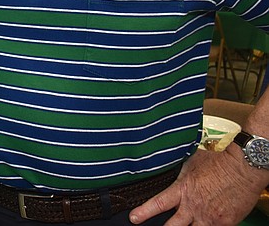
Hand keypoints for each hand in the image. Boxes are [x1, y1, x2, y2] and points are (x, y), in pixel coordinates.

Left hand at [129, 148, 266, 224]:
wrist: (244, 167)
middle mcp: (194, 206)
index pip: (159, 203)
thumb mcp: (192, 161)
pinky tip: (208, 223)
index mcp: (183, 189)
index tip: (134, 218)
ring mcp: (210, 217)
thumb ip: (180, 171)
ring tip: (187, 224)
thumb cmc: (220, 160)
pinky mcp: (225, 223)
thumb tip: (171, 167)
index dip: (144, 212)